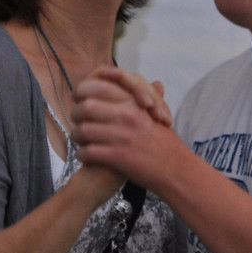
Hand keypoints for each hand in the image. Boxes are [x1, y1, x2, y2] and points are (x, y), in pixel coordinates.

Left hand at [69, 66, 177, 184]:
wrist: (175, 169)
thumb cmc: (165, 142)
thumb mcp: (157, 113)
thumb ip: (148, 96)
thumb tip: (151, 83)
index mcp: (134, 102)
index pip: (98, 87)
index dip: (83, 92)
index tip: (80, 100)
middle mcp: (126, 116)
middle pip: (85, 107)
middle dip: (75, 115)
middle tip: (77, 121)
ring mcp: (121, 136)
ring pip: (82, 130)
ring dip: (76, 136)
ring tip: (80, 140)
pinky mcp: (116, 156)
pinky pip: (87, 152)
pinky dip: (82, 154)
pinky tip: (86, 155)